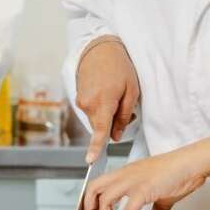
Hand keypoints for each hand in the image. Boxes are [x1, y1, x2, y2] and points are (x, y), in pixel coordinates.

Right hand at [76, 39, 139, 162]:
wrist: (100, 48)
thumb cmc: (119, 67)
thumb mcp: (131, 91)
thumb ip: (124, 116)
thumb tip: (116, 136)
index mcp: (103, 103)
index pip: (100, 132)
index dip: (96, 149)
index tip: (91, 161)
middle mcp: (87, 104)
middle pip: (100, 127)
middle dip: (112, 124)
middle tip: (124, 107)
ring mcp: (80, 101)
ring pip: (95, 119)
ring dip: (106, 115)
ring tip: (115, 95)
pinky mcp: (78, 97)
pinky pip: (90, 110)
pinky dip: (99, 108)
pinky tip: (106, 93)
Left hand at [82, 134, 209, 209]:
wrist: (192, 163)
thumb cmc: (179, 173)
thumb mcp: (159, 195)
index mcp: (125, 174)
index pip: (96, 185)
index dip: (90, 204)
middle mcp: (125, 175)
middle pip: (92, 189)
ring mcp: (133, 181)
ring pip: (105, 200)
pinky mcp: (143, 189)